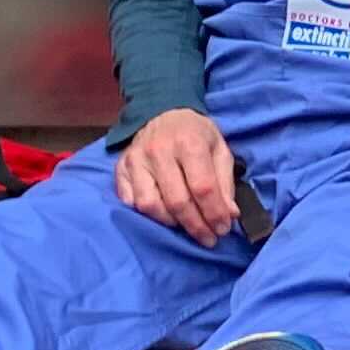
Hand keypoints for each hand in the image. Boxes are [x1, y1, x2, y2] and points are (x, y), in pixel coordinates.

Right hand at [115, 108, 238, 244]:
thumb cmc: (195, 134)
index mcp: (189, 143)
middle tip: (208, 238)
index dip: (214, 213)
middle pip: (176, 201)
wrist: (161, 111)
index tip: (223, 229)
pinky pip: (129, 201)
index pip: (202, 188)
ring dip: (171, 223)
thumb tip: (230, 215)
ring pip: (150, 205)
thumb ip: (225, 182)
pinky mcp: (120, 168)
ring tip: (186, 226)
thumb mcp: (219, 149)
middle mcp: (159, 151)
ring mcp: (135, 160)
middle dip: (195, 226)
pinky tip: (164, 215)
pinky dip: (147, 214)